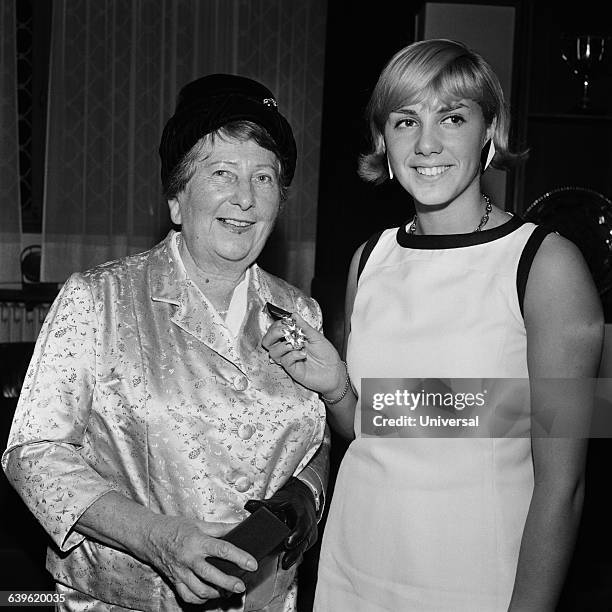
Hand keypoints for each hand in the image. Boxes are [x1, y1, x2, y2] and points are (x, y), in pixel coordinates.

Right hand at [143, 515, 257, 603]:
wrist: (150, 535)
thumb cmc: (175, 528)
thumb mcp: (199, 523)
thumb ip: (221, 527)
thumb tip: (240, 526)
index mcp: (197, 541)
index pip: (223, 550)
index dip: (240, 557)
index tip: (252, 564)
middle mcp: (189, 558)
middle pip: (212, 575)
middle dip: (229, 583)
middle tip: (241, 586)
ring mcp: (181, 572)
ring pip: (200, 590)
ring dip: (216, 593)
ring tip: (227, 591)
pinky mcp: (175, 581)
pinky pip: (188, 596)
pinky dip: (200, 598)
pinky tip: (209, 594)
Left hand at [244, 477, 316, 569]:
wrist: (303, 501)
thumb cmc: (290, 502)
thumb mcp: (279, 500)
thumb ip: (264, 504)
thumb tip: (248, 505)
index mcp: (302, 512)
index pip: (302, 524)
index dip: (296, 534)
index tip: (287, 543)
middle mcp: (308, 523)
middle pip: (304, 539)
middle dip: (295, 551)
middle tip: (285, 561)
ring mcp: (309, 533)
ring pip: (303, 546)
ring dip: (294, 556)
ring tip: (285, 565)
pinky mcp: (307, 541)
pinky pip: (301, 549)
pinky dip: (294, 556)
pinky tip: (286, 563)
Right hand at [262, 312, 344, 395]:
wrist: (334, 372)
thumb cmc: (327, 355)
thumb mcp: (317, 337)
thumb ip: (304, 327)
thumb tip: (294, 315)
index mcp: (294, 338)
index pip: (276, 330)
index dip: (278, 325)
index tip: (286, 322)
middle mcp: (289, 348)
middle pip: (268, 341)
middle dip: (273, 333)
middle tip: (284, 331)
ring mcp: (289, 359)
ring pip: (273, 351)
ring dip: (283, 345)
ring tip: (296, 344)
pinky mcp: (292, 369)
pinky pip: (284, 360)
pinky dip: (292, 355)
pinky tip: (303, 354)